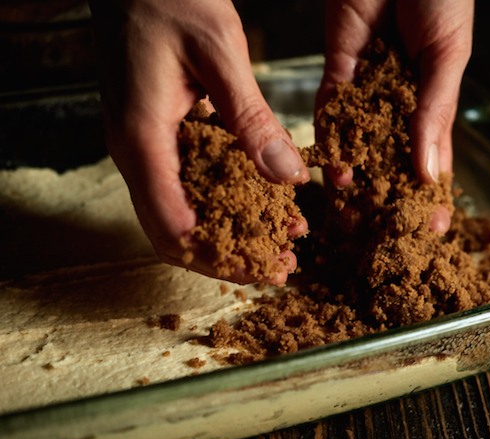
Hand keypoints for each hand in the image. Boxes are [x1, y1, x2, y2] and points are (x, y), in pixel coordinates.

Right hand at [89, 0, 308, 284]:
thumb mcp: (220, 53)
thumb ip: (251, 118)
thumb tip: (287, 176)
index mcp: (142, 139)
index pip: (173, 227)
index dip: (221, 257)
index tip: (267, 266)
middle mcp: (134, 151)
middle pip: (174, 233)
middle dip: (228, 256)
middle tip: (279, 264)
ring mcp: (141, 144)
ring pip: (179, 212)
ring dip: (228, 232)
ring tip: (280, 237)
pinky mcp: (154, 133)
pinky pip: (184, 183)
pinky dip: (222, 199)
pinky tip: (260, 198)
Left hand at [316, 0, 473, 232]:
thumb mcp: (449, 57)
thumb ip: (434, 113)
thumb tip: (428, 172)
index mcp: (436, 99)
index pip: (434, 157)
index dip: (433, 194)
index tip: (433, 231)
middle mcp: (401, 100)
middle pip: (392, 157)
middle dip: (388, 193)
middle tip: (382, 232)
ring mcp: (369, 86)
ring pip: (360, 140)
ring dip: (356, 172)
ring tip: (351, 206)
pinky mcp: (339, 68)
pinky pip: (333, 108)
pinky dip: (332, 137)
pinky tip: (333, 166)